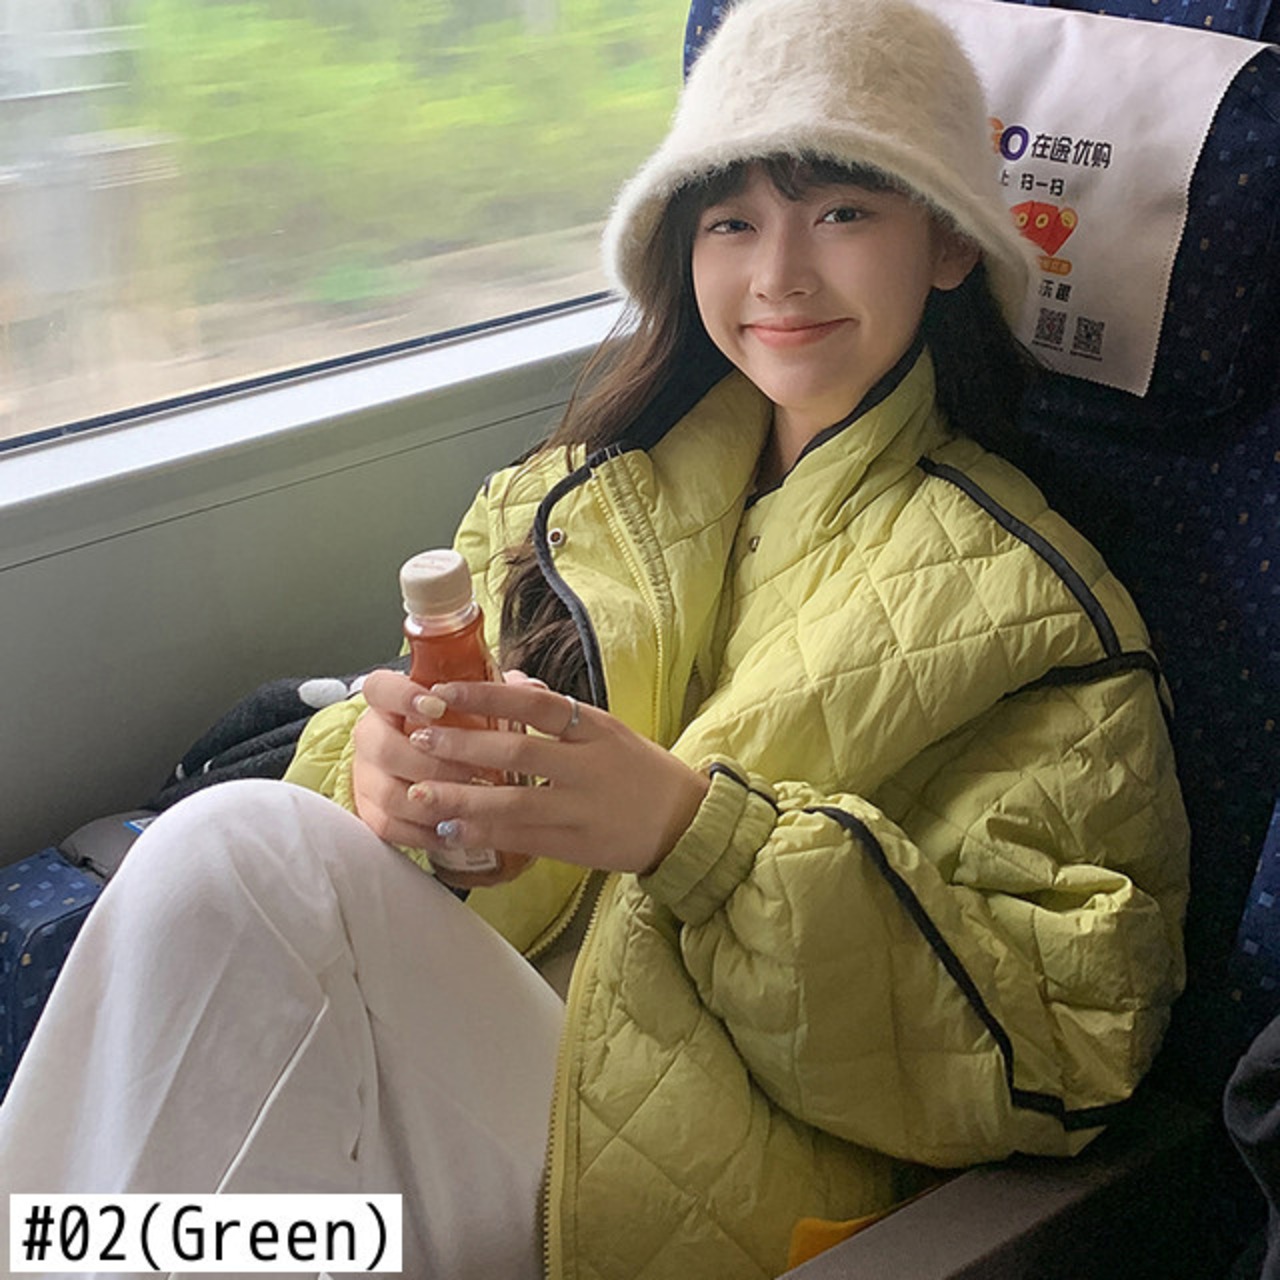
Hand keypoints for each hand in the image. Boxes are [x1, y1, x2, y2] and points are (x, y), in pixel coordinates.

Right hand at [351, 668, 530, 888]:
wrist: (431, 766)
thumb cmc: (457, 730)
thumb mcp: (475, 705)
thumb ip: (497, 693)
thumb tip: (529, 687)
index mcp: (389, 701)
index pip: (379, 688)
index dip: (403, 696)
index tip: (438, 706)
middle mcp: (370, 736)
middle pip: (383, 748)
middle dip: (433, 763)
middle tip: (475, 770)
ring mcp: (366, 776)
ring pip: (391, 793)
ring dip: (434, 801)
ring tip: (473, 802)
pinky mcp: (370, 812)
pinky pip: (390, 828)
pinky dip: (425, 832)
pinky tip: (457, 830)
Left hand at [404, 677, 710, 875]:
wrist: (686, 823)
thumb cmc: (641, 771)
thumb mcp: (607, 730)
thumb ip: (557, 709)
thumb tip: (509, 679)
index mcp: (595, 728)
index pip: (536, 703)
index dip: (487, 695)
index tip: (443, 690)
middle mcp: (589, 765)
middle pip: (518, 752)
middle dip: (463, 746)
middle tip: (419, 738)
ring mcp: (583, 808)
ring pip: (515, 802)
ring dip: (463, 797)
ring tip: (420, 792)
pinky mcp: (578, 846)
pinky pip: (524, 839)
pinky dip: (485, 834)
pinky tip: (451, 829)